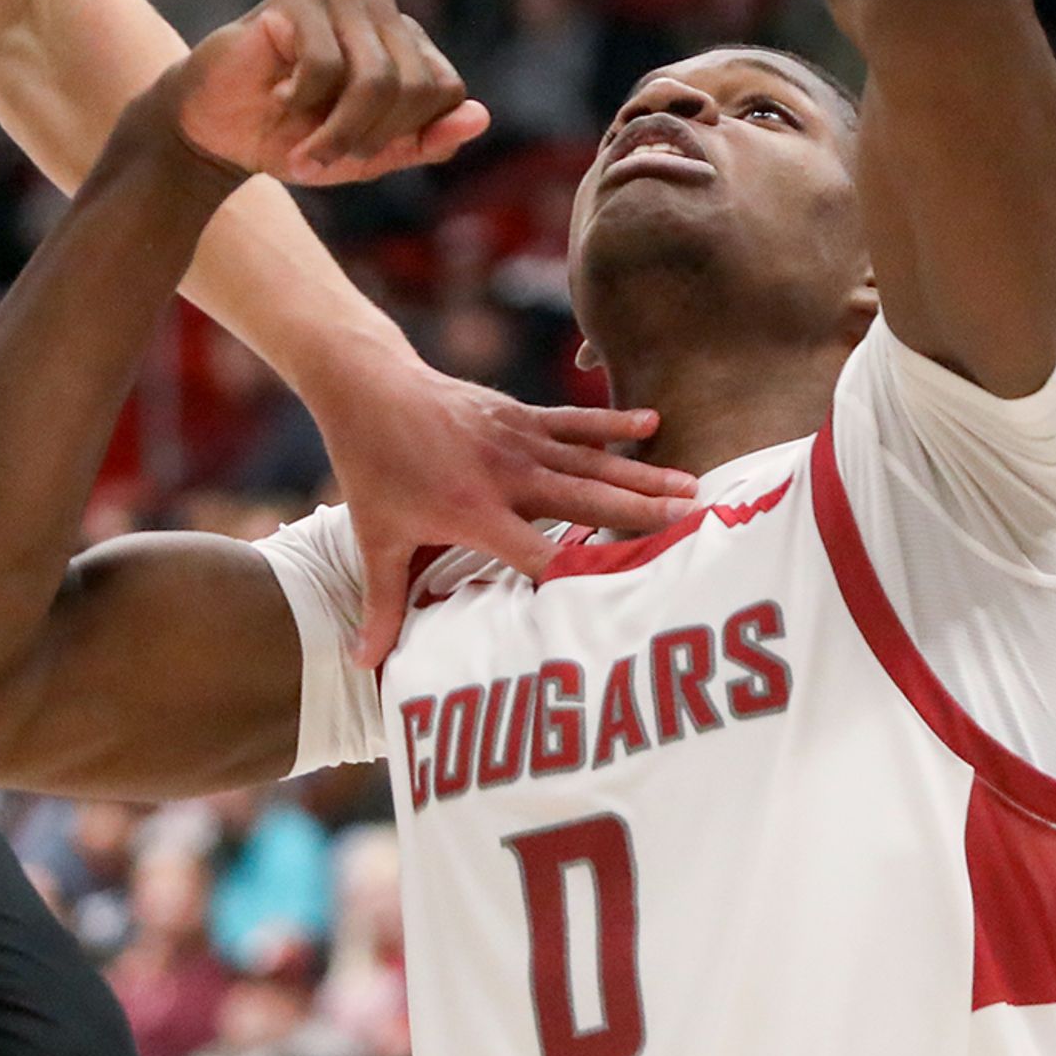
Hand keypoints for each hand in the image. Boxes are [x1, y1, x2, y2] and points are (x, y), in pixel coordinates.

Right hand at [159, 0, 491, 187]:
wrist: (213, 133)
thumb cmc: (292, 139)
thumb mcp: (367, 155)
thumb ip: (425, 140)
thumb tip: (481, 117)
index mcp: (406, 43)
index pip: (445, 89)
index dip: (405, 135)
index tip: (360, 156)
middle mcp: (380, 11)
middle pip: (414, 86)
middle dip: (367, 137)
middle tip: (321, 156)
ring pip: (375, 78)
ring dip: (335, 129)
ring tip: (302, 142)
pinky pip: (326, 66)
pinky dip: (301, 102)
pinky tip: (276, 97)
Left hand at [318, 352, 691, 671]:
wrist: (369, 387)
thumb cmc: (372, 467)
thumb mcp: (375, 538)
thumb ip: (382, 605)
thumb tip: (363, 668)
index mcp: (474, 512)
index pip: (538, 553)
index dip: (581, 573)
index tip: (627, 592)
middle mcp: (506, 475)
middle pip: (585, 502)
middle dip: (640, 515)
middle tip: (692, 524)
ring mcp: (517, 439)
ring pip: (591, 462)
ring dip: (642, 476)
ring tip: (692, 489)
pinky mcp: (519, 414)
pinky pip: (573, 421)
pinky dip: (612, 423)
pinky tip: (654, 423)